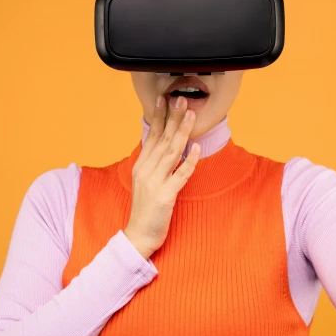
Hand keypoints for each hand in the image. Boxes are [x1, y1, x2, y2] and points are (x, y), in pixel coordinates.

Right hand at [125, 96, 199, 256]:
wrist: (138, 236)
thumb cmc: (145, 208)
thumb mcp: (145, 181)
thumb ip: (153, 161)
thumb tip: (163, 141)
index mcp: (141, 165)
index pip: (152, 136)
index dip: (159, 117)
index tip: (164, 99)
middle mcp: (146, 170)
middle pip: (162, 139)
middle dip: (172, 118)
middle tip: (181, 99)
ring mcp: (155, 182)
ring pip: (171, 152)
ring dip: (182, 132)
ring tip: (191, 115)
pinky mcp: (165, 195)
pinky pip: (180, 175)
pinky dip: (189, 161)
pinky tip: (197, 148)